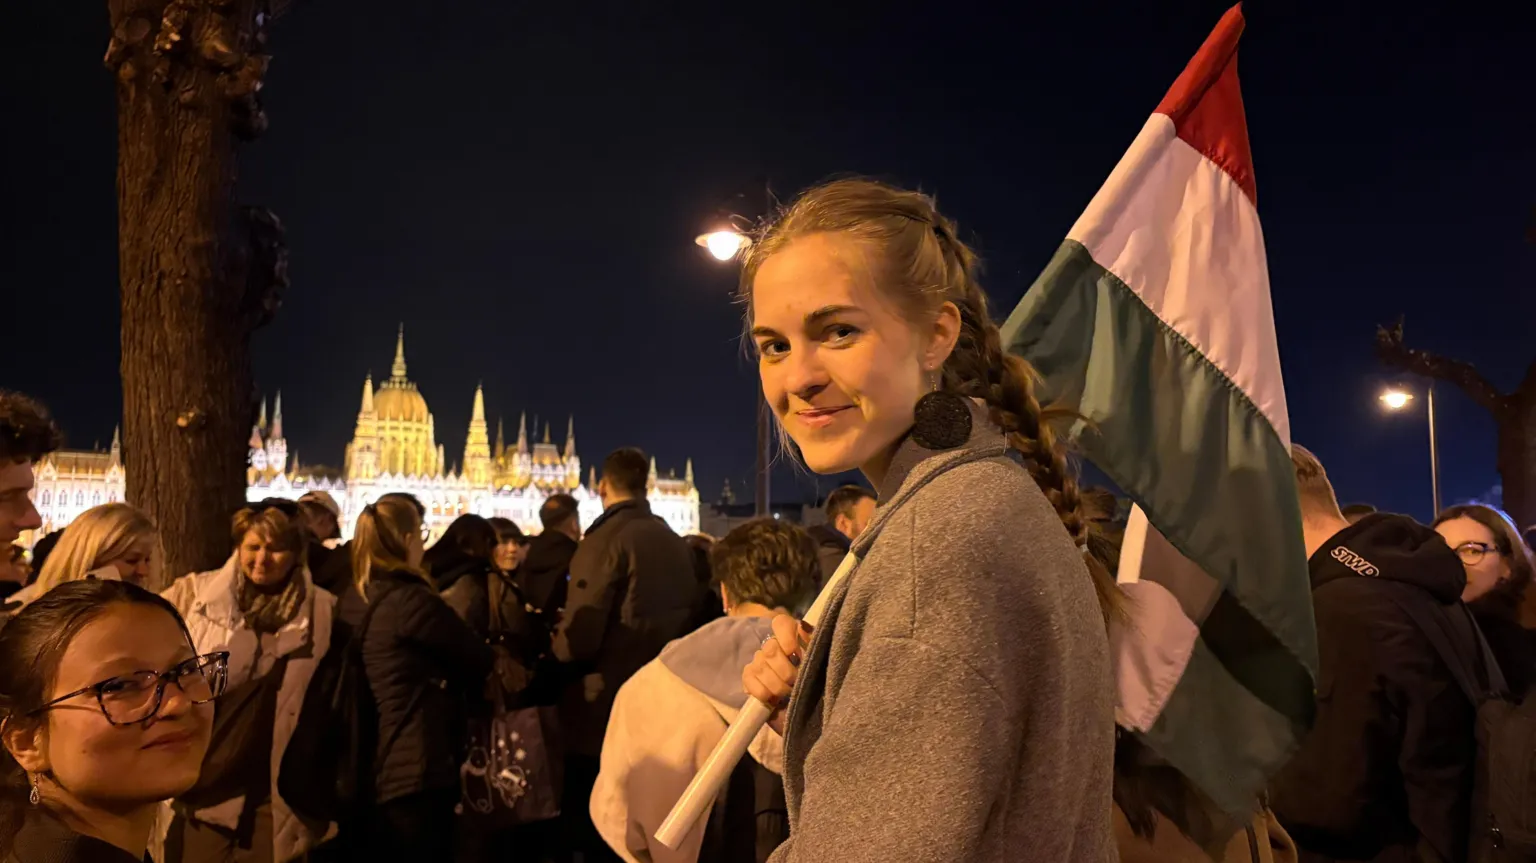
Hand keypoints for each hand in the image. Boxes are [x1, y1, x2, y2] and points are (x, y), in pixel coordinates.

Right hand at [742, 614, 813, 733]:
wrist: (812, 718)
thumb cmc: (821, 687)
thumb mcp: (825, 664)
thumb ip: (816, 643)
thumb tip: (803, 626)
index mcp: (794, 639)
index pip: (781, 623)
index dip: (785, 635)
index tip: (794, 652)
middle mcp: (775, 647)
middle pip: (770, 648)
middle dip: (785, 670)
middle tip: (796, 683)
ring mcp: (760, 663)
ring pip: (760, 666)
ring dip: (776, 685)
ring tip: (788, 695)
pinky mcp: (750, 679)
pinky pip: (749, 679)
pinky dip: (761, 691)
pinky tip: (773, 700)